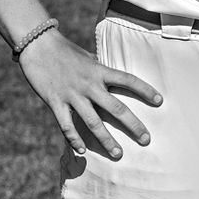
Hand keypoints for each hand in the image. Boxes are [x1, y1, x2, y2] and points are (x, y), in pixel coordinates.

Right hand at [18, 30, 162, 159]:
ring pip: (93, 122)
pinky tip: (82, 151)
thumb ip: (100, 70)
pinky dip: (75, 139)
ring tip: (118, 154)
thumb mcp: (87, 57)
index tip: (160, 101)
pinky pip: (67, 126)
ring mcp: (72, 95)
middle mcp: (89, 84)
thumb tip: (113, 77)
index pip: (128, 80)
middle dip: (133, 125)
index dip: (145, 90)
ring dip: (107, 140)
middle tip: (146, 139)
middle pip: (116, 107)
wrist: (38, 44)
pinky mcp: (55, 102)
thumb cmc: (64, 50)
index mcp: (99, 70)